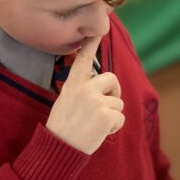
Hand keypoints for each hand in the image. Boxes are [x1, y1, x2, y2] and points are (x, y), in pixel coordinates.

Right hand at [46, 37, 124, 153]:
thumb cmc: (63, 128)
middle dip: (114, 92)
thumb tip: (102, 88)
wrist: (59, 148)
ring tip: (95, 125)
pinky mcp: (106, 115)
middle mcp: (85, 89)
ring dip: (112, 115)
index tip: (97, 31)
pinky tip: (99, 132)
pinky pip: (120, 118)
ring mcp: (96, 101)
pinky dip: (114, 127)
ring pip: (118, 102)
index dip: (91, 44)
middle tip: (105, 107)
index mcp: (73, 84)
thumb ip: (81, 90)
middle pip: (112, 79)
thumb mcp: (66, 101)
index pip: (83, 59)